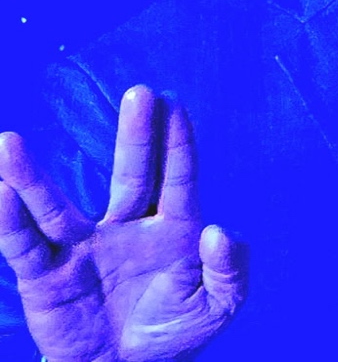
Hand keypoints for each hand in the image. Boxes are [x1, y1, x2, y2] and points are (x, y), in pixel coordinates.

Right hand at [0, 86, 245, 361]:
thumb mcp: (217, 305)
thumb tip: (219, 231)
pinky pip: (24, 246)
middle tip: (140, 92)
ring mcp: (83, 249)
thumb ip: (229, 270)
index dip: (177, 143)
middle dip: (136, 136)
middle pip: (132, 176)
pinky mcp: (46, 277)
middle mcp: (127, 229)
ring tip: (10, 141)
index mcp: (173, 230)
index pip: (177, 179)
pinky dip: (8, 221)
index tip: (175, 102)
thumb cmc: (174, 333)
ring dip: (32, 176)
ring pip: (55, 206)